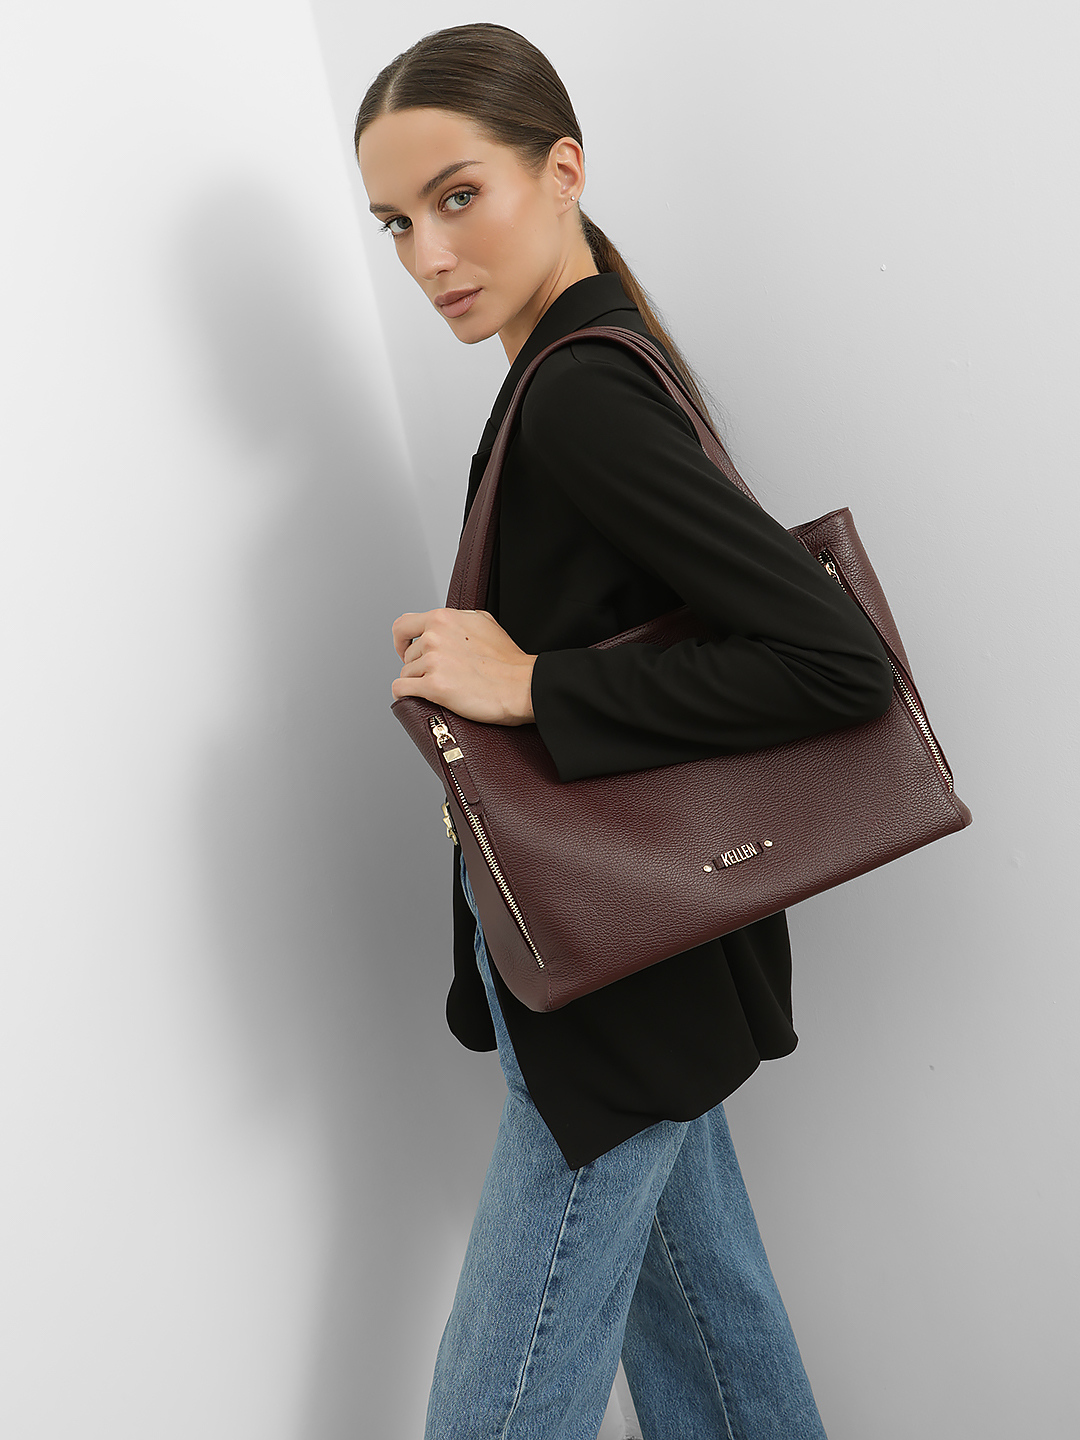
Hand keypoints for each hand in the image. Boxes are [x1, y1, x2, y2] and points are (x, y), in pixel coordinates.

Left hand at [391, 608, 536, 724]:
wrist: (522, 685)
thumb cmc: (508, 659)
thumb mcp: (484, 621)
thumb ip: (458, 619)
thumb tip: (444, 624)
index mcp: (444, 618)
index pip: (403, 625)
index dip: (401, 641)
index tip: (406, 650)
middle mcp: (435, 636)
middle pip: (407, 655)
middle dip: (419, 667)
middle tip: (439, 676)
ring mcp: (433, 661)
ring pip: (406, 674)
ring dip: (418, 683)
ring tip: (442, 688)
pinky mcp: (434, 686)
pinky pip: (401, 690)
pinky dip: (405, 696)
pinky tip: (417, 698)